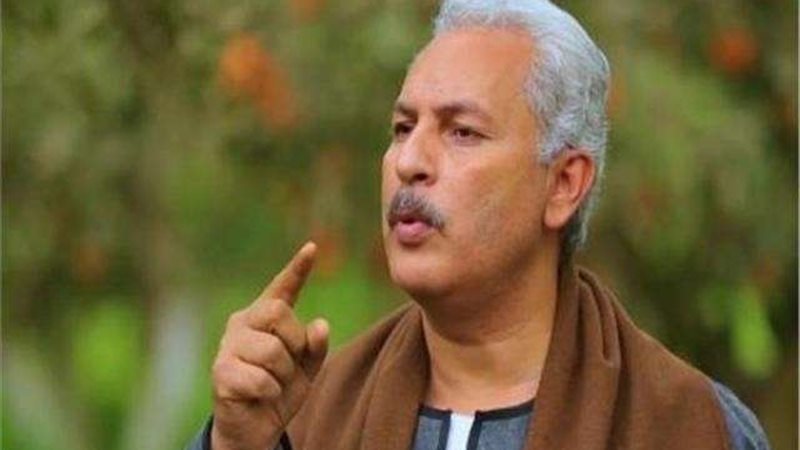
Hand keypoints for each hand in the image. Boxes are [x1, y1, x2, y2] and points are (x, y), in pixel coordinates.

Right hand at [210, 242, 328, 449]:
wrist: (256, 427)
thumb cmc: (280, 389)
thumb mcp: (307, 368)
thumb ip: (315, 346)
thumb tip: (320, 325)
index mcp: (265, 318)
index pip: (282, 288)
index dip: (297, 268)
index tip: (312, 248)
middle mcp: (243, 324)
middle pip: (278, 313)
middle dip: (294, 343)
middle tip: (289, 365)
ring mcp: (228, 347)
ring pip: (272, 350)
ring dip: (283, 375)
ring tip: (274, 384)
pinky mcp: (221, 373)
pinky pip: (262, 379)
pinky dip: (271, 393)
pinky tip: (261, 396)